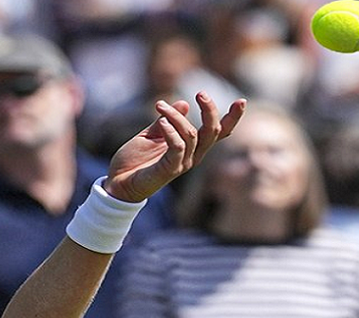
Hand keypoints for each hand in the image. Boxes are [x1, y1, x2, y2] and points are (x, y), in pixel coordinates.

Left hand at [102, 93, 244, 202]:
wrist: (117, 183)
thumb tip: (183, 103)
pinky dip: (171, 130)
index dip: (232, 118)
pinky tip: (161, 120)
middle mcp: (192, 157)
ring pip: (191, 134)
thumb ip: (166, 121)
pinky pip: (177, 146)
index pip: (218, 133)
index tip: (242, 101)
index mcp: (191, 148)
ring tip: (159, 105)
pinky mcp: (169, 170)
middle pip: (213, 132)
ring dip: (175, 116)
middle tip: (200, 93)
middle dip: (210, 110)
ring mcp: (182, 164)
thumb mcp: (151, 135)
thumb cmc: (134, 161)